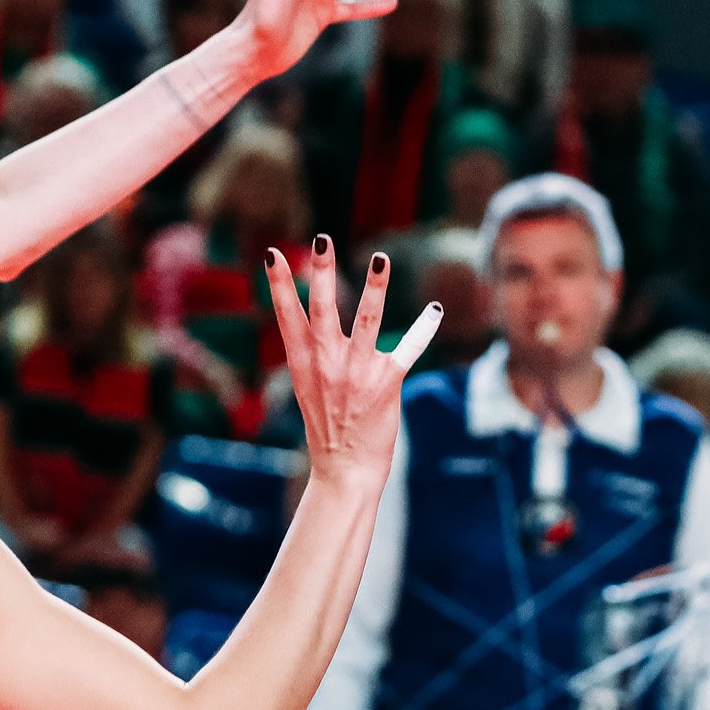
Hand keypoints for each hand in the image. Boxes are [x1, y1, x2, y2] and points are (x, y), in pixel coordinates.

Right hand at [264, 241, 439, 488]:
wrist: (345, 469)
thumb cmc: (328, 424)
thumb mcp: (308, 385)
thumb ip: (311, 350)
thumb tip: (309, 317)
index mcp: (304, 363)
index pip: (287, 316)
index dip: (279, 285)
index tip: (273, 255)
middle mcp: (328, 363)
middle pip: (322, 309)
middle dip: (321, 273)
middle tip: (322, 240)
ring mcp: (357, 373)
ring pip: (367, 320)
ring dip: (374, 288)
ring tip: (379, 259)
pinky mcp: (387, 384)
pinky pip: (408, 349)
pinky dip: (424, 328)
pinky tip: (435, 308)